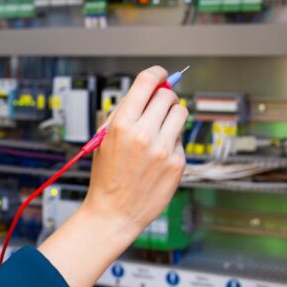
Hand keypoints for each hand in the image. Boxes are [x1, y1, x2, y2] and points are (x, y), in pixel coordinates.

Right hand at [82, 65, 187, 239]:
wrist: (114, 212)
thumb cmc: (107, 176)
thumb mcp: (104, 138)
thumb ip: (124, 112)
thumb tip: (146, 90)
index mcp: (122, 124)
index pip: (147, 82)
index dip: (157, 73)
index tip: (162, 74)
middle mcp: (144, 134)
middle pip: (167, 95)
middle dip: (164, 97)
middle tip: (159, 107)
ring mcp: (163, 149)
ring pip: (181, 113)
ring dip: (173, 116)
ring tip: (160, 130)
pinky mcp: (177, 163)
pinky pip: (181, 139)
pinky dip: (173, 142)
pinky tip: (159, 157)